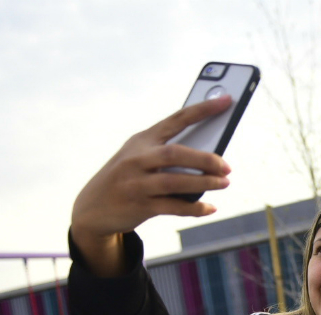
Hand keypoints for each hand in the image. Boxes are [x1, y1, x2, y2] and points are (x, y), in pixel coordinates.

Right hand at [70, 96, 233, 274]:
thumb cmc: (128, 177)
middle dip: (205, 159)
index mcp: (142, 139)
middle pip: (175, 154)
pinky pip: (173, 207)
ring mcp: (136, 183)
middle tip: (227, 167)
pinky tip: (210, 207)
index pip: (176, 119)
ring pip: (175, 182)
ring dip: (204, 183)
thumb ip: (168, 153)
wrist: (92, 208)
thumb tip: (210, 158)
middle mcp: (137, 159)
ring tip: (224, 183)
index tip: (226, 100)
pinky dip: (194, 208)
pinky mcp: (139, 206)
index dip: (202, 109)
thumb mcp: (139, 157)